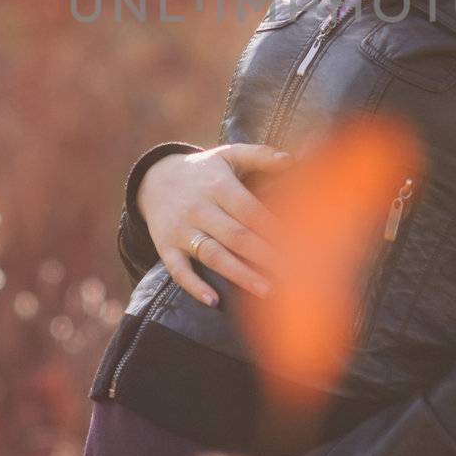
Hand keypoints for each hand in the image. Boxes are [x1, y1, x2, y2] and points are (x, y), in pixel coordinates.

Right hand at [136, 143, 291, 305]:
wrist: (155, 179)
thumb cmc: (205, 170)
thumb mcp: (229, 154)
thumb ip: (261, 155)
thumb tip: (292, 160)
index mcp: (218, 185)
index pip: (250, 210)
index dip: (275, 228)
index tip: (300, 244)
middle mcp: (199, 207)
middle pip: (236, 236)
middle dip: (266, 256)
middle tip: (294, 274)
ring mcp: (181, 230)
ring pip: (212, 255)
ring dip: (240, 274)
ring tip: (267, 290)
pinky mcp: (166, 248)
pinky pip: (178, 270)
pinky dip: (193, 286)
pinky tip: (214, 301)